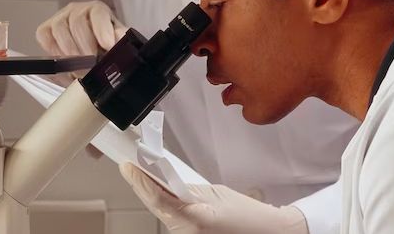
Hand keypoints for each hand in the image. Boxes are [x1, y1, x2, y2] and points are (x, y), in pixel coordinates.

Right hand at [36, 0, 127, 84]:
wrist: (90, 52)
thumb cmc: (103, 44)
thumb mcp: (116, 41)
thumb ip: (120, 38)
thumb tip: (119, 37)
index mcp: (97, 9)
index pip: (98, 14)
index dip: (102, 30)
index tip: (108, 46)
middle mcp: (77, 9)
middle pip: (77, 22)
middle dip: (85, 47)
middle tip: (92, 65)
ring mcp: (60, 17)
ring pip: (59, 29)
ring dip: (70, 51)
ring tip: (80, 68)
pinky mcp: (46, 29)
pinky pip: (44, 36)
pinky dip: (53, 50)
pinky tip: (65, 62)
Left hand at [119, 162, 308, 233]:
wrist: (265, 233)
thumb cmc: (247, 215)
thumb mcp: (217, 193)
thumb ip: (190, 188)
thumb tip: (167, 179)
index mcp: (194, 219)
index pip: (158, 197)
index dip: (139, 181)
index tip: (128, 167)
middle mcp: (187, 233)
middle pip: (155, 207)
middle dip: (142, 187)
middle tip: (130, 167)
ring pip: (161, 214)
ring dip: (151, 196)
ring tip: (140, 175)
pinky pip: (171, 220)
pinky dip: (163, 206)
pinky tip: (157, 193)